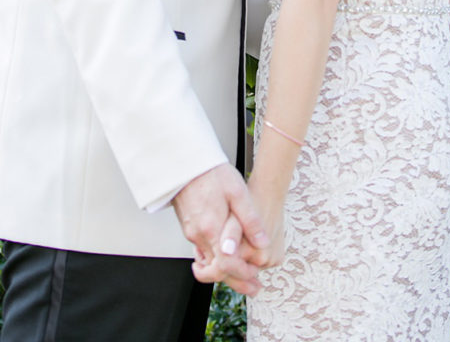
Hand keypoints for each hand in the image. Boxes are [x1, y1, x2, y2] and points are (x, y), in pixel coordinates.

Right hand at [173, 164, 269, 295]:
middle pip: (216, 271)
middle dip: (236, 280)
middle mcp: (198, 235)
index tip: (255, 278)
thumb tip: (262, 242)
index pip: (225, 266)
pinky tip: (227, 255)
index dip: (242, 276)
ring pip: (208, 262)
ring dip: (226, 271)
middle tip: (253, 287)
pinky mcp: (188, 227)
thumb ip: (250, 220)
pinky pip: (202, 251)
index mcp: (211, 228)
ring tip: (245, 273)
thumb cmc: (212, 173)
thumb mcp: (238, 192)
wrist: (187, 161)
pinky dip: (215, 258)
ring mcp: (191, 232)